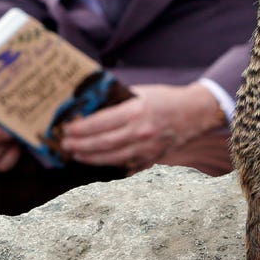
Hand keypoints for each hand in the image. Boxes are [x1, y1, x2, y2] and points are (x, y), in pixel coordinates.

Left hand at [59, 82, 224, 169]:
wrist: (194, 113)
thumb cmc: (165, 99)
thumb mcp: (141, 92)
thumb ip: (118, 100)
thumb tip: (92, 104)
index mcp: (136, 112)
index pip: (101, 123)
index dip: (81, 128)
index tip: (67, 129)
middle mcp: (140, 132)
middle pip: (103, 143)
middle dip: (80, 145)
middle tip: (65, 145)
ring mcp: (146, 149)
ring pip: (111, 159)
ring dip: (90, 158)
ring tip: (76, 155)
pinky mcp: (151, 159)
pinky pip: (125, 167)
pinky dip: (109, 167)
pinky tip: (96, 164)